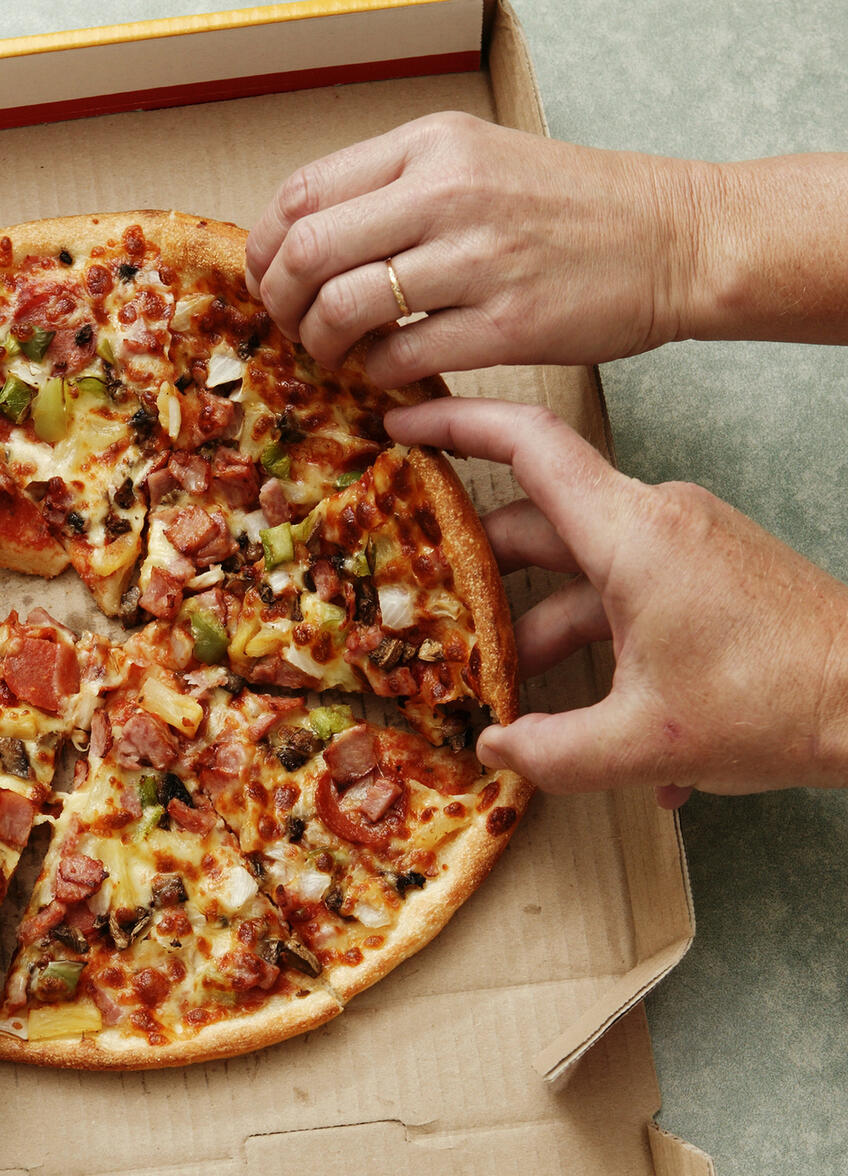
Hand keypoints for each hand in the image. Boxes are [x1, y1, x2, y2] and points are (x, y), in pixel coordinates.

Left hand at [245, 112, 707, 385]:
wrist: (675, 237)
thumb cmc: (569, 207)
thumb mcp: (477, 162)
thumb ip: (395, 189)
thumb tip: (306, 242)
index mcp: (431, 147)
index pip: (302, 193)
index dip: (266, 249)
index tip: (270, 281)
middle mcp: (447, 192)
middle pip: (307, 251)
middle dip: (281, 302)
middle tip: (295, 328)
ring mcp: (477, 258)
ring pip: (343, 307)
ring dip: (322, 344)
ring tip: (338, 354)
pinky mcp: (505, 324)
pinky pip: (400, 357)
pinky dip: (376, 373)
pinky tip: (387, 371)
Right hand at [385, 397, 847, 805]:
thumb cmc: (776, 703)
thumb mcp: (644, 743)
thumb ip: (549, 752)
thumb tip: (495, 750)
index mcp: (632, 534)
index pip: (527, 446)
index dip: (455, 424)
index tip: (401, 423)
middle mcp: (655, 521)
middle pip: (537, 524)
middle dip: (479, 574)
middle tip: (428, 606)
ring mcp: (683, 545)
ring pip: (579, 571)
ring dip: (539, 629)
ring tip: (508, 695)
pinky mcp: (705, 573)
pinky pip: (625, 596)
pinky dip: (599, 649)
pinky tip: (602, 728)